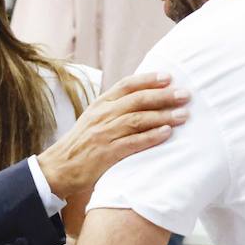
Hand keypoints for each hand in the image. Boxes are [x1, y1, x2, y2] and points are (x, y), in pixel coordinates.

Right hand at [36, 72, 187, 200]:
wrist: (59, 168)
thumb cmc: (80, 145)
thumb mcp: (93, 120)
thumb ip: (113, 109)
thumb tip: (141, 99)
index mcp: (99, 105)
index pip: (126, 85)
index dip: (149, 79)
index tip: (169, 76)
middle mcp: (102, 115)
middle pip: (137, 100)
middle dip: (164, 96)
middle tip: (185, 95)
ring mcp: (104, 133)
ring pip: (138, 119)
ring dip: (163, 116)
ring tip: (183, 115)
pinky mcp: (107, 153)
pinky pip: (133, 142)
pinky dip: (151, 136)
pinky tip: (167, 133)